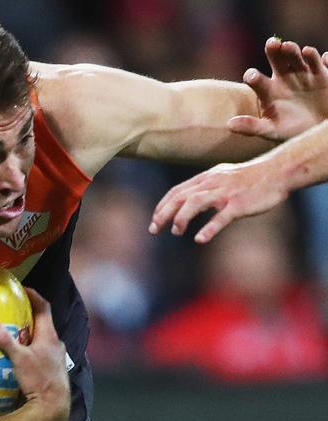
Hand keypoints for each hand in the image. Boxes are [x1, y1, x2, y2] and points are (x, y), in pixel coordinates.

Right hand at [0, 288, 69, 420]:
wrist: (53, 408)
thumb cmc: (39, 380)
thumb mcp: (19, 359)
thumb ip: (4, 340)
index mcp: (49, 336)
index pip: (44, 308)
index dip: (33, 296)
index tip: (22, 289)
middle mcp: (56, 344)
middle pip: (42, 323)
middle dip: (28, 317)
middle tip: (11, 312)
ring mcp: (56, 358)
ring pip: (42, 340)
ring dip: (29, 335)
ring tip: (12, 335)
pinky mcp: (53, 370)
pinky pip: (41, 354)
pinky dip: (30, 351)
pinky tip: (18, 359)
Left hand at [148, 161, 287, 243]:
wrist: (277, 172)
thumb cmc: (249, 178)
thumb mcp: (222, 177)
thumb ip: (204, 187)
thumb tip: (188, 200)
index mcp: (205, 178)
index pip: (176, 191)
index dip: (162, 206)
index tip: (153, 220)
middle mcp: (211, 183)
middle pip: (180, 197)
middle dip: (163, 214)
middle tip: (154, 229)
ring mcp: (225, 193)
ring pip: (195, 203)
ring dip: (181, 218)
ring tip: (175, 231)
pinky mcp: (239, 204)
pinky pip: (221, 217)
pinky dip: (209, 228)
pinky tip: (199, 239)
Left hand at [228, 37, 327, 140]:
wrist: (315, 130)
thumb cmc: (290, 130)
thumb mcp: (271, 131)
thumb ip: (251, 127)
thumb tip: (228, 125)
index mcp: (268, 90)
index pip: (256, 79)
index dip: (253, 76)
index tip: (252, 77)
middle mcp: (284, 77)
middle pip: (277, 59)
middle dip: (274, 50)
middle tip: (272, 44)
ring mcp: (304, 73)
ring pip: (298, 56)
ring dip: (293, 50)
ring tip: (288, 47)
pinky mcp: (324, 74)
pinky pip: (323, 63)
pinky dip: (323, 59)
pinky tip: (324, 59)